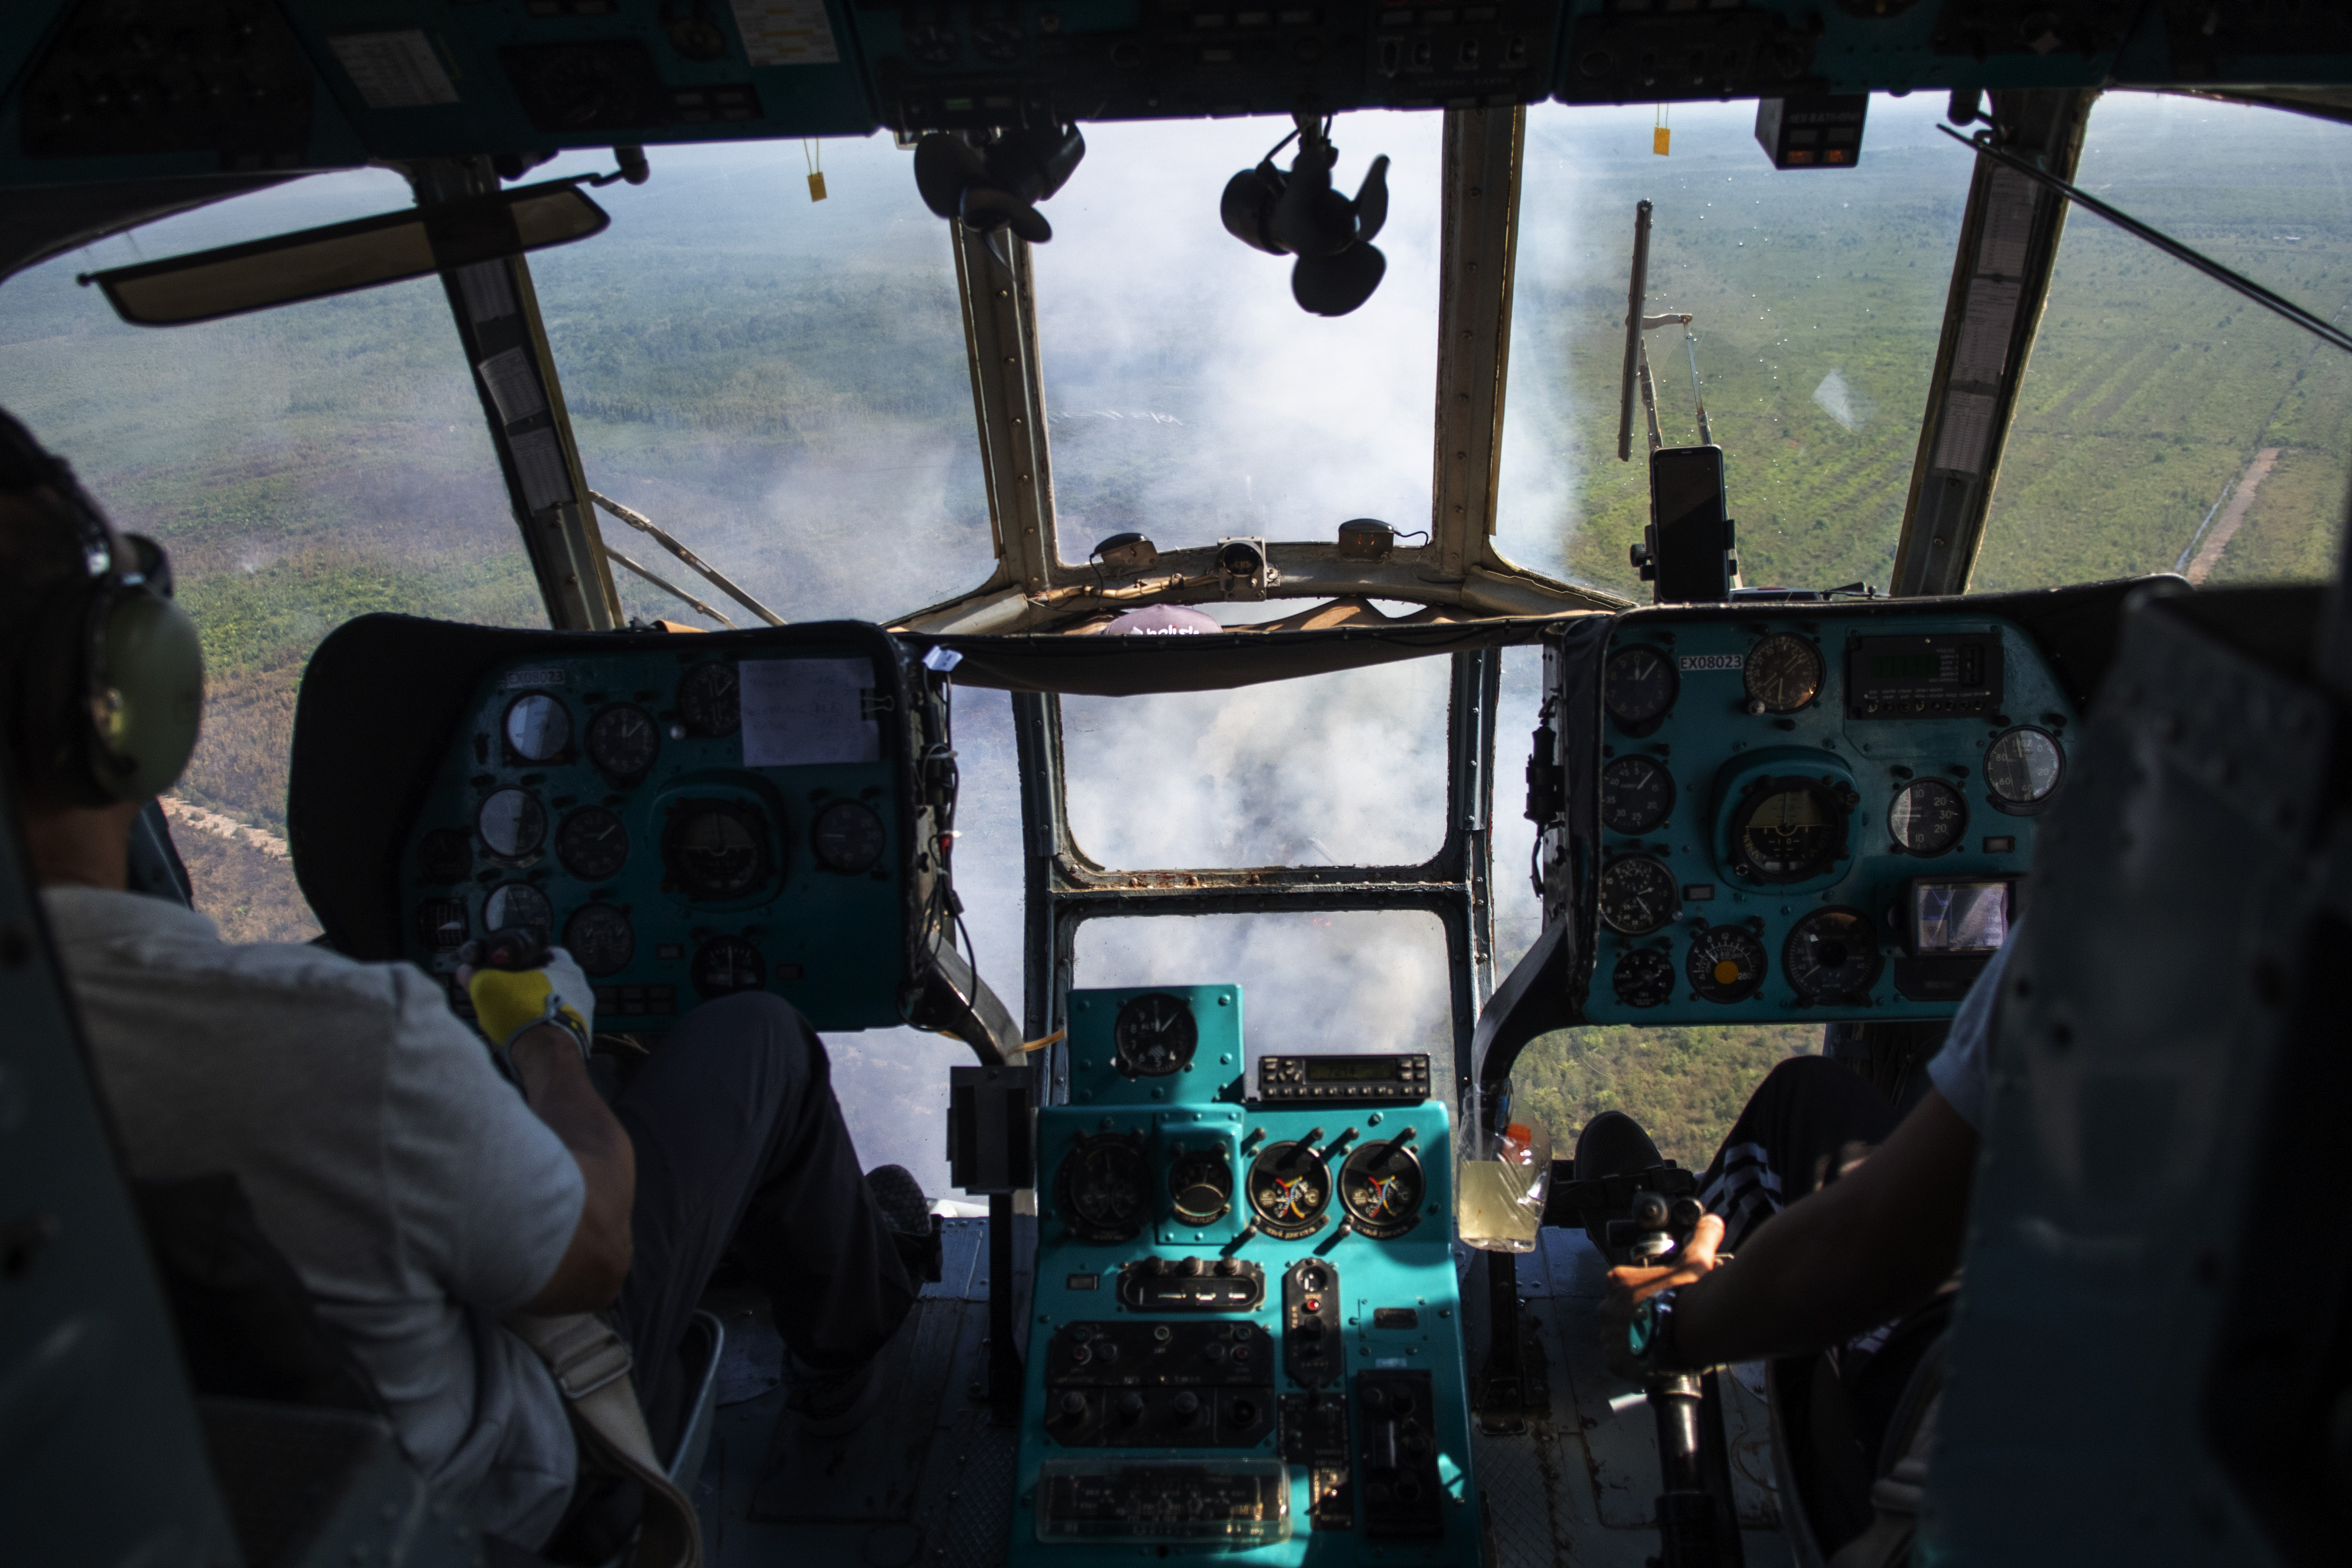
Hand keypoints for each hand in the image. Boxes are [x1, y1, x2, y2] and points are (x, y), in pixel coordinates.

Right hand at [461, 947, 595, 1073]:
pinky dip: (538, 1028)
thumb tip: (466, 971)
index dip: (518, 960)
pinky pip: (553, 1026)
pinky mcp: (577, 1036)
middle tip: (502, 997)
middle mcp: (580, 987)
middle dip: (522, 989)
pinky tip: (521, 1035)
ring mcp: (582, 1013)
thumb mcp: (487, 986)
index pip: (541, 952)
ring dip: (529, 1011)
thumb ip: (476, 974)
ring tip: (508, 1019)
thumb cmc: (524, 1015)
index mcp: (566, 965)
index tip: (504, 970)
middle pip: (544, 981)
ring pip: (548, 1005)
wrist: (546, 1057)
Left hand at [1599, 1212, 1725, 1380]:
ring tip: (1665, 1343)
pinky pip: (1624, 1362)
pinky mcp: (1616, 1361)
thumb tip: (1711, 1221)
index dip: (1647, 1291)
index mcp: (1619, 1281)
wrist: (1691, 1331)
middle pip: (1623, 1312)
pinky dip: (1638, 1362)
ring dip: (1639, 1340)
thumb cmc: (1689, 1295)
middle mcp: (1607, 1307)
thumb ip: (1702, 1239)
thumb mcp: (1696, 1261)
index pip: (1626, 1284)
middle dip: (1641, 1318)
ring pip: (1623, 1338)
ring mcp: (1610, 1336)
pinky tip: (1658, 1359)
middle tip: (1666, 1323)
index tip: (1663, 1298)